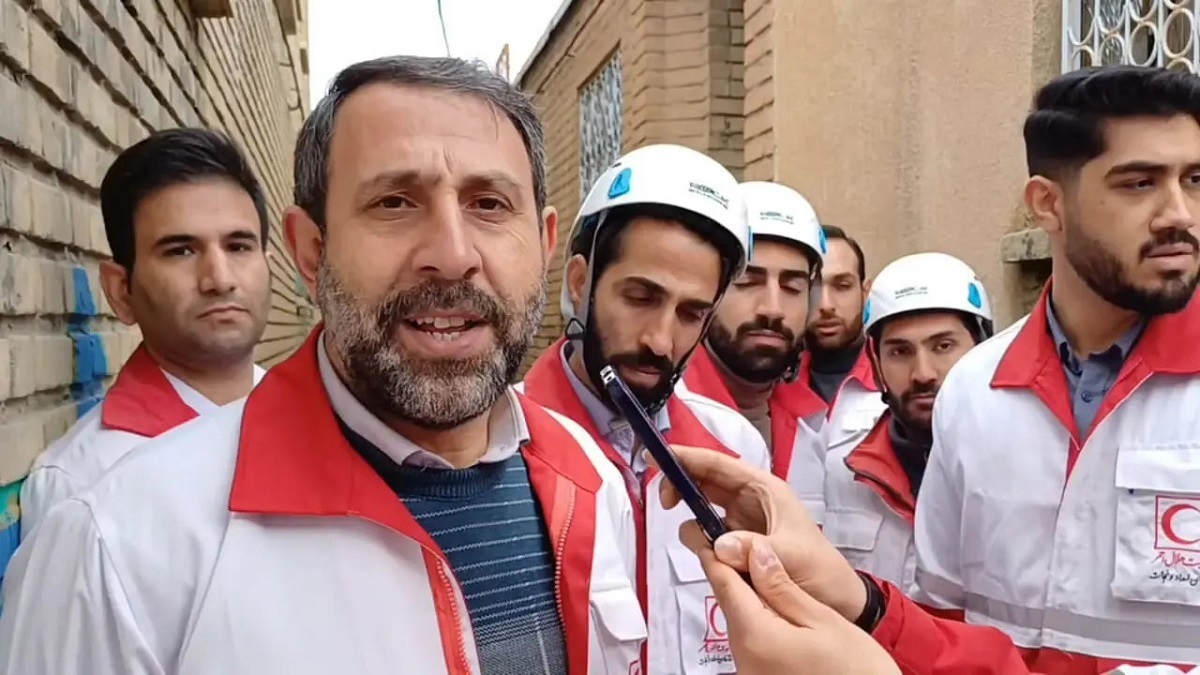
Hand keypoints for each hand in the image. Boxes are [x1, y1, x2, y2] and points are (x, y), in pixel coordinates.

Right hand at [659, 444, 867, 621]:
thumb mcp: (792, 557)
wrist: (839, 603)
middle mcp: (751, 501)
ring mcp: (742, 523)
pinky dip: (701, 543)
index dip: (687, 457)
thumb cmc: (821, 572)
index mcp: (765, 490)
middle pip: (705, 482)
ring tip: (701, 544)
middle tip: (664, 502)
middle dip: (682, 486)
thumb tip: (717, 543)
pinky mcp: (737, 546)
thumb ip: (754, 549)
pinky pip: (709, 537)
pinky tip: (707, 556)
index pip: (719, 465)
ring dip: (693, 522)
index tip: (657, 456)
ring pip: (704, 510)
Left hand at [690, 532, 898, 674]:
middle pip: (728, 601)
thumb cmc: (854, 670)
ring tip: (765, 569)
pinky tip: (777, 606)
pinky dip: (757, 618)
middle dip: (733, 572)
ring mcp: (748, 670)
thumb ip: (782, 586)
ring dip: (747, 595)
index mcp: (754, 635)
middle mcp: (742, 656)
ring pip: (738, 619)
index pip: (722, 583)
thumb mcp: (822, 620)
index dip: (715, 552)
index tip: (709, 527)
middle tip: (743, 542)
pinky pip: (749, 639)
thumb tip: (752, 551)